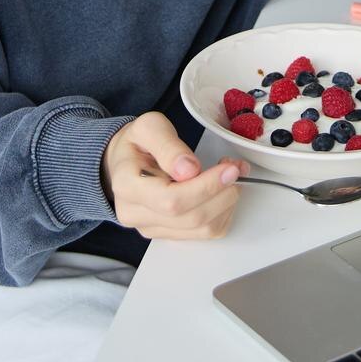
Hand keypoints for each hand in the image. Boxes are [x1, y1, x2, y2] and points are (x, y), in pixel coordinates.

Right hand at [100, 112, 247, 240]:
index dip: (205, 187)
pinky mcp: (168, 233)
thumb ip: (168, 146)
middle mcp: (135, 214)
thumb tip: (189, 169)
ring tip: (231, 176)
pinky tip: (222, 191)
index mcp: (127, 185)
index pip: (171, 200)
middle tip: (235, 168)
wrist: (125, 161)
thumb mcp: (149, 128)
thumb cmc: (137, 143)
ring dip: (226, 203)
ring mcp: (151, 228)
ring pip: (201, 229)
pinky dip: (223, 213)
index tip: (228, 169)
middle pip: (190, 217)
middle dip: (222, 193)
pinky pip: (204, 233)